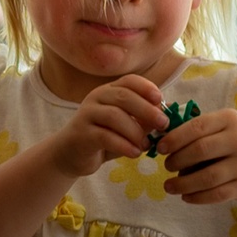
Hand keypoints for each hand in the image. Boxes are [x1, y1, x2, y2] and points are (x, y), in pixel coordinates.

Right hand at [50, 74, 168, 178]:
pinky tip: (134, 153)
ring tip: (146, 145)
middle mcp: (96, 98)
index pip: (129, 81)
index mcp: (108, 91)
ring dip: (135, 131)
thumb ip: (143, 120)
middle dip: (147, 110)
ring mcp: (87, 115)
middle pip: (124, 96)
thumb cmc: (103, 138)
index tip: (161, 100)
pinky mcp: (82, 134)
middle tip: (163, 124)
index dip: (146, 88)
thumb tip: (165, 116)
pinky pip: (105, 136)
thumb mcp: (126, 127)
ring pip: (114, 116)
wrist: (71, 154)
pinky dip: (123, 145)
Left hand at [157, 106, 236, 205]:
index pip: (197, 127)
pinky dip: (196, 197)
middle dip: (177, 160)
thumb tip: (162, 142)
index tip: (160, 149)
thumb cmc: (233, 143)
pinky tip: (185, 196)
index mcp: (230, 119)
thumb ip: (196, 131)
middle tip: (167, 166)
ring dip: (183, 183)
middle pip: (200, 151)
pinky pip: (215, 194)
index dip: (175, 138)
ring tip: (169, 186)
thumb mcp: (222, 128)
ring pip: (207, 177)